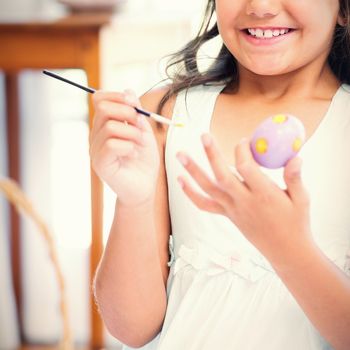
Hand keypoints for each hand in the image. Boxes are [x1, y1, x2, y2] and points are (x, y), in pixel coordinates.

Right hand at [90, 90, 159, 206]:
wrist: (144, 187)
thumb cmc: (144, 160)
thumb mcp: (144, 131)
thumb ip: (136, 113)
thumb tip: (128, 91)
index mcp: (105, 125)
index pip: (99, 99)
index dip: (117, 96)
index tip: (134, 103)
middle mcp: (96, 135)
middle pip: (103, 108)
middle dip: (127, 112)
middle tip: (140, 125)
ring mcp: (95, 149)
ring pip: (110, 127)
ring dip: (132, 133)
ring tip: (139, 144)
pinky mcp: (100, 164)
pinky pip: (111, 145)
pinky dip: (128, 147)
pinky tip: (133, 155)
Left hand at [176, 133, 312, 267]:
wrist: (285, 251)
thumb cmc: (296, 222)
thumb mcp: (302, 199)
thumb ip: (295, 177)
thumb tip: (295, 157)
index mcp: (264, 194)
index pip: (246, 168)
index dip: (242, 150)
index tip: (244, 140)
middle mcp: (244, 201)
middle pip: (223, 175)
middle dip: (212, 154)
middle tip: (203, 135)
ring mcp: (232, 209)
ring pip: (209, 188)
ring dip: (193, 171)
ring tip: (180, 154)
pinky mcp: (227, 215)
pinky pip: (205, 205)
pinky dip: (190, 193)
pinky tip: (180, 180)